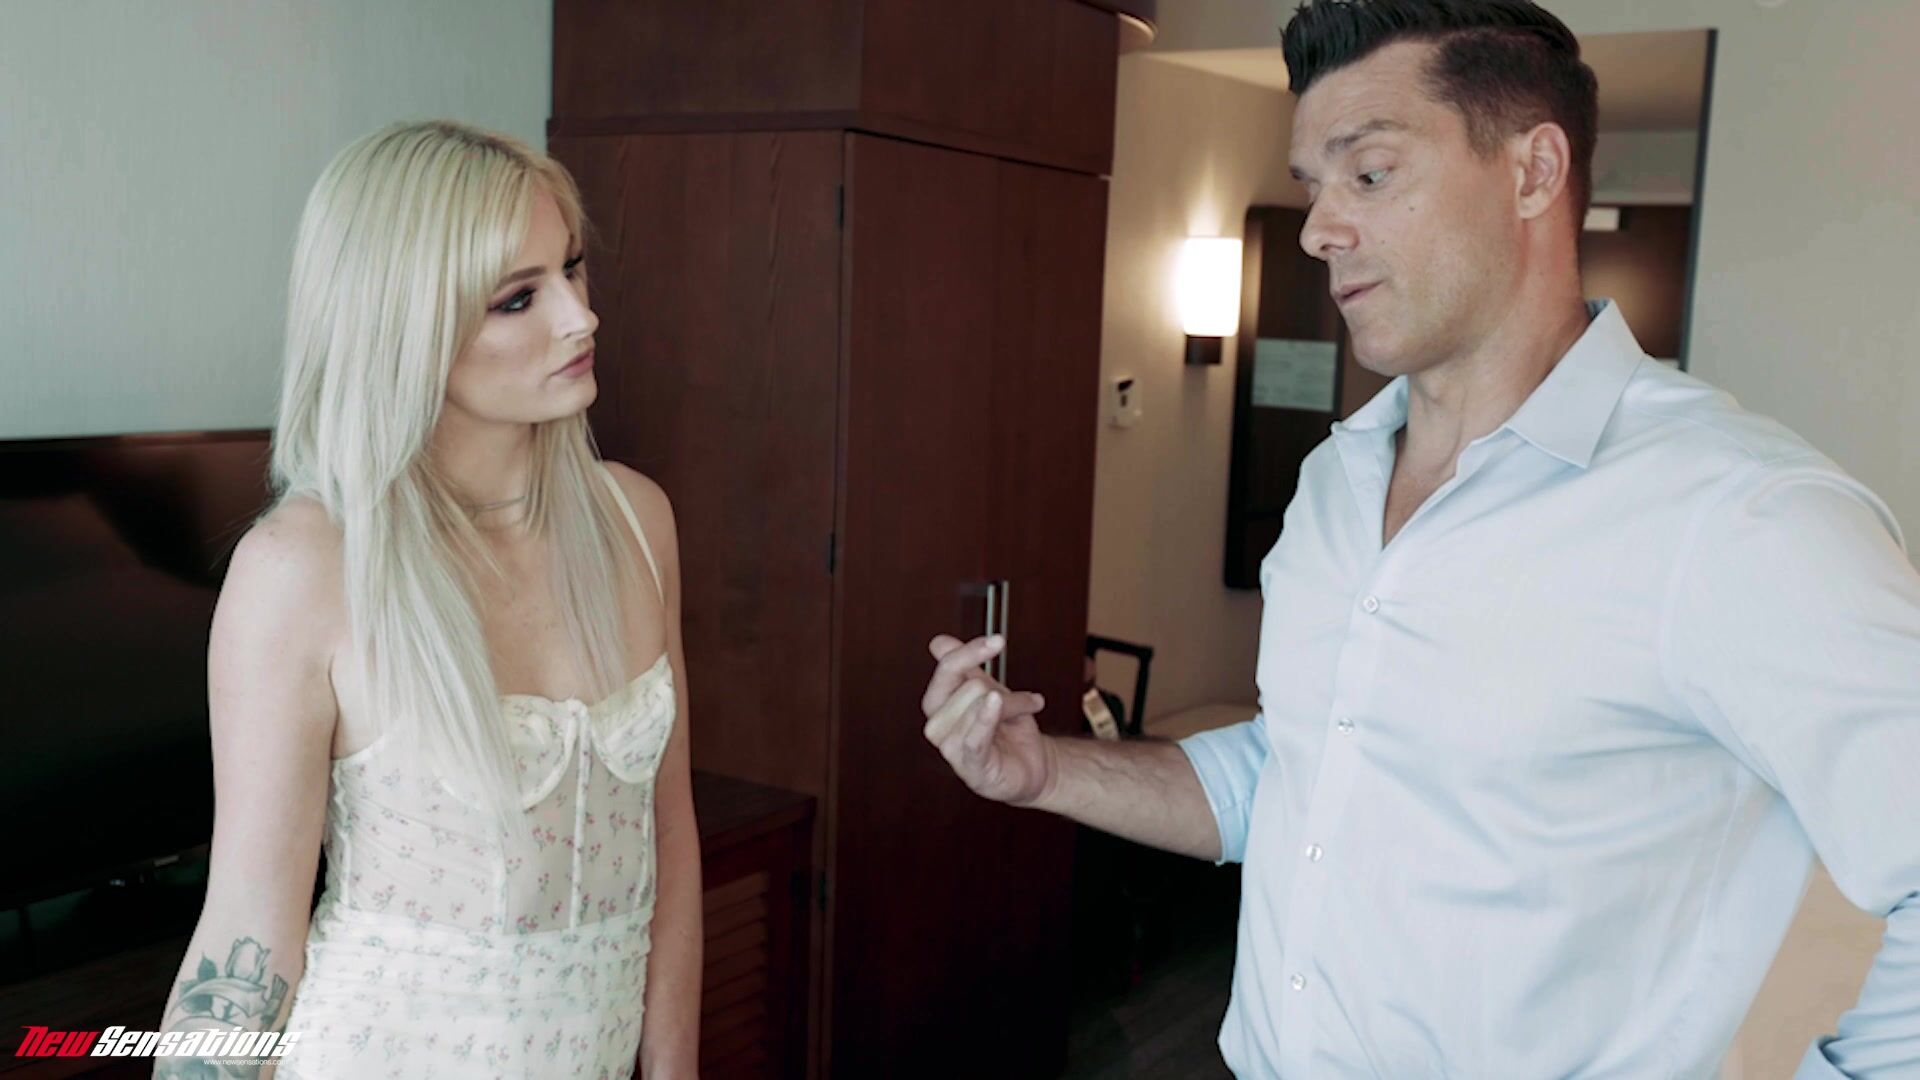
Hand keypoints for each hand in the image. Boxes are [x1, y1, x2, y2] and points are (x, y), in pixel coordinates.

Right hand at [920, 634, 1053, 806]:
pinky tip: (995, 703)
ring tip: (1025, 711)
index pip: (947, 669)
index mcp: (938, 704)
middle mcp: (937, 726)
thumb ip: (964, 667)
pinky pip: (974, 738)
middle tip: (1022, 700)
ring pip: (981, 705)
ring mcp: (950, 749)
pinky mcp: (970, 768)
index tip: (998, 641)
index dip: (971, 652)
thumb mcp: (989, 690)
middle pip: (970, 686)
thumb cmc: (1007, 729)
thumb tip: (939, 643)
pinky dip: (985, 718)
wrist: (1032, 764)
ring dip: (1014, 705)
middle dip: (1002, 689)